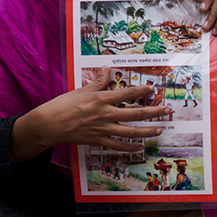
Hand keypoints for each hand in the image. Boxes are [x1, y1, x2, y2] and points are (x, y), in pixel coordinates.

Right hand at [10, 68, 173, 160]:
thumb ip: (98, 82)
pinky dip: (131, 147)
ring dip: (147, 131)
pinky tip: (141, 146)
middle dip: (154, 112)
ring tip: (160, 129)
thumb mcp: (82, 90)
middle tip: (167, 111)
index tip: (153, 90)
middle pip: (135, 114)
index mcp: (101, 99)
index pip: (126, 94)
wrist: (50, 124)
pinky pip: (119, 146)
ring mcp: (103, 129)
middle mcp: (105, 114)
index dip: (141, 92)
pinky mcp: (99, 140)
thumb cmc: (64, 105)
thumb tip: (107, 69)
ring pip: (130, 132)